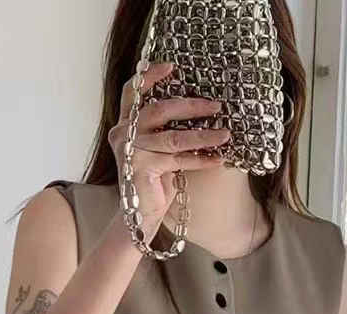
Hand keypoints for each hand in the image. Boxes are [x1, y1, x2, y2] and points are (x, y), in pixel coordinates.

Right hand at [108, 61, 229, 239]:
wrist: (142, 214)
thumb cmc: (154, 179)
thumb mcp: (159, 147)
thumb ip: (166, 128)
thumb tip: (201, 108)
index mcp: (125, 123)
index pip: (133, 91)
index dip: (151, 76)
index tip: (173, 67)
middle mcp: (122, 134)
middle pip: (159, 110)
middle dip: (191, 107)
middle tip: (216, 106)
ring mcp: (129, 151)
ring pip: (173, 137)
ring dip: (203, 135)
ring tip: (224, 135)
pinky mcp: (140, 169)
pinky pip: (177, 160)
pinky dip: (200, 159)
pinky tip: (217, 158)